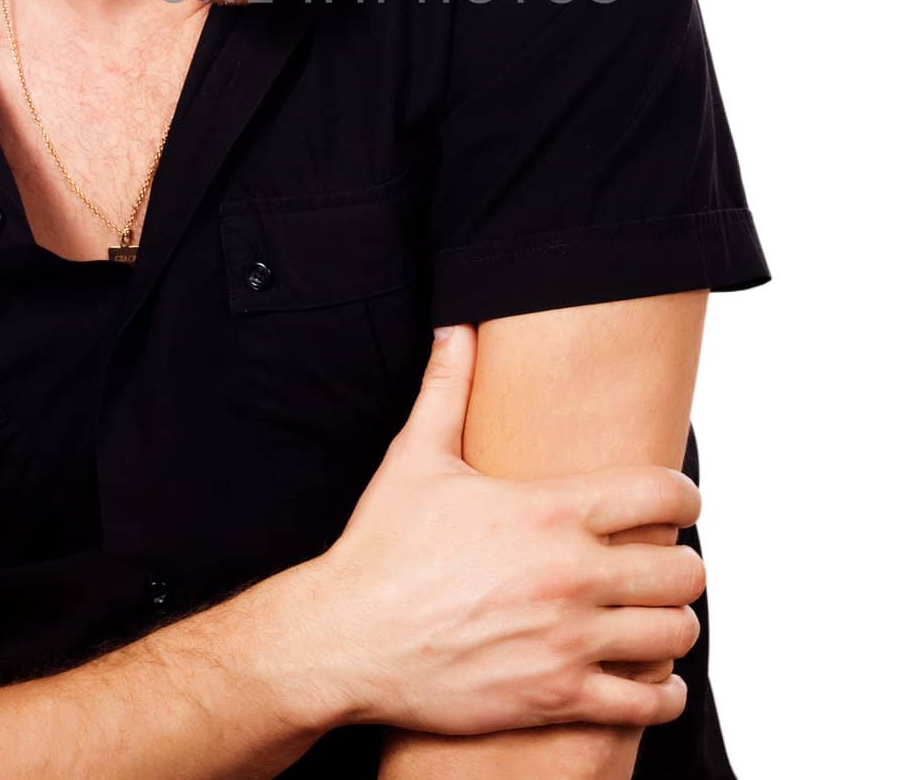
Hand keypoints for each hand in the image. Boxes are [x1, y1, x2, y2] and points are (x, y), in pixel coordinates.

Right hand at [309, 323, 703, 735]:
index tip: (681, 503)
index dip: (685, 496)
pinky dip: (660, 695)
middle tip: (667, 566)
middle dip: (683, 566)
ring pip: (674, 635)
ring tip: (659, 619)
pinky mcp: (556, 699)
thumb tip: (456, 327)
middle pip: (682, 570)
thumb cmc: (382, 547)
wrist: (346, 639)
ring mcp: (567, 641)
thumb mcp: (415, 456)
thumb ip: (448, 386)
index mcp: (548, 511)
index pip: (662, 493)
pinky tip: (650, 681)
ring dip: (675, 626)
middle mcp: (569, 575)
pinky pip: (645, 705)